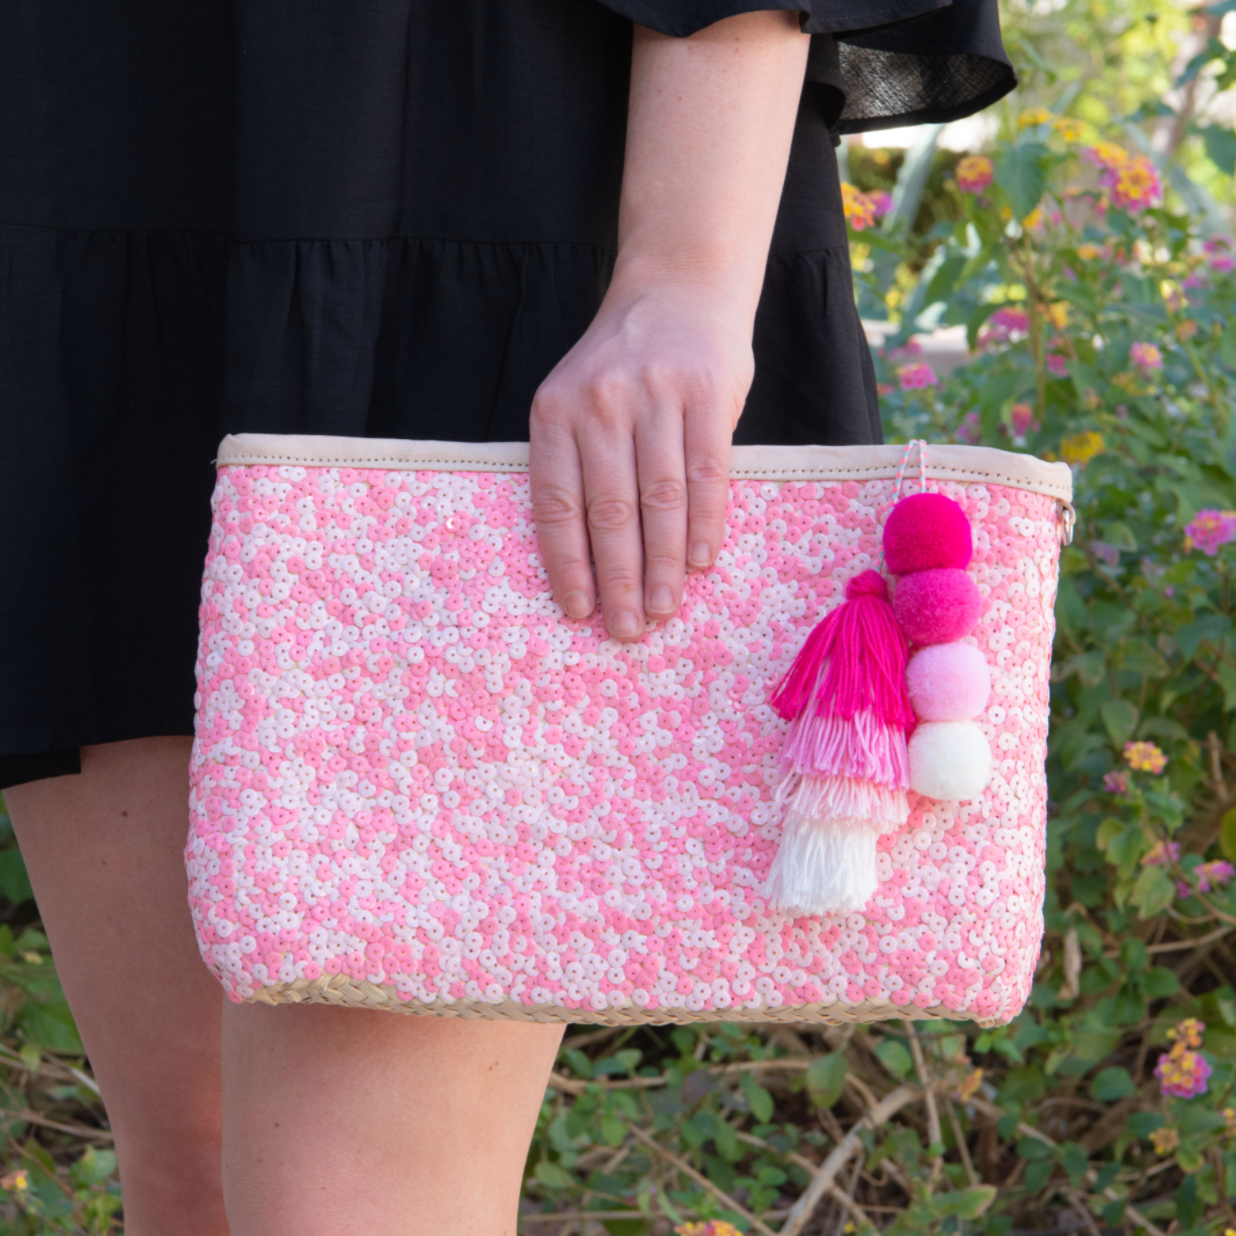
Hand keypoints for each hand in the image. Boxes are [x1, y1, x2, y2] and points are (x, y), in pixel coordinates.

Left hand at [529, 275, 753, 640]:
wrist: (679, 287)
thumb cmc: (624, 363)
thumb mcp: (578, 398)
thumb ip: (579, 463)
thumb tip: (592, 559)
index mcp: (555, 411)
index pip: (557, 503)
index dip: (569, 564)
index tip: (579, 612)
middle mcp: (600, 402)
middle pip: (610, 510)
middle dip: (618, 579)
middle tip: (627, 630)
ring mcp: (656, 394)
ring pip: (659, 499)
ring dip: (662, 565)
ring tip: (664, 610)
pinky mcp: (708, 392)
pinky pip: (707, 473)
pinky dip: (704, 524)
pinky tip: (701, 563)